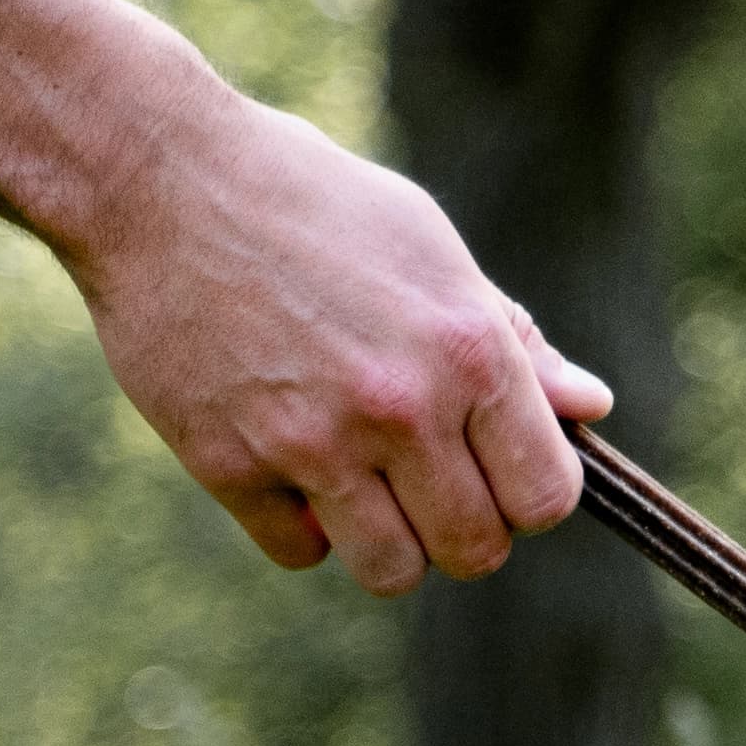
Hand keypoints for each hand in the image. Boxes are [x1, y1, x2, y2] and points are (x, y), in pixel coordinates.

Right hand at [66, 78, 611, 596]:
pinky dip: (299, 526)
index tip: (494, 469)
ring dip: (387, 542)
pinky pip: (299, 553)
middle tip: (424, 479)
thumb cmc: (309, 202)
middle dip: (460, 528)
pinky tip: (286, 465)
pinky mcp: (230, 464)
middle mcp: (401, 408)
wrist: (154, 173)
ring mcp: (314, 443)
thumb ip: (514, 342)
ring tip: (361, 483)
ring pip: (393, 572)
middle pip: (476, 551)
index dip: (527, 495)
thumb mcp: (431, 249)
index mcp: (470, 353)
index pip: (547, 497)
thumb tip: (591, 409)